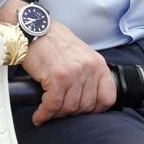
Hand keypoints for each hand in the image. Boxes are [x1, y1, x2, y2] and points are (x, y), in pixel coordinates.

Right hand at [0, 0, 116, 124]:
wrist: (35, 28)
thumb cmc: (54, 41)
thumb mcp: (81, 55)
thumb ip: (88, 74)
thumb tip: (85, 99)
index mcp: (98, 64)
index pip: (108, 97)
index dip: (95, 109)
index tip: (83, 111)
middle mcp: (89, 68)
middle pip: (86, 106)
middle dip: (71, 112)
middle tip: (59, 110)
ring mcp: (74, 73)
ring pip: (69, 108)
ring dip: (56, 114)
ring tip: (48, 111)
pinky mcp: (57, 78)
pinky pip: (53, 105)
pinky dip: (44, 114)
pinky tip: (40, 115)